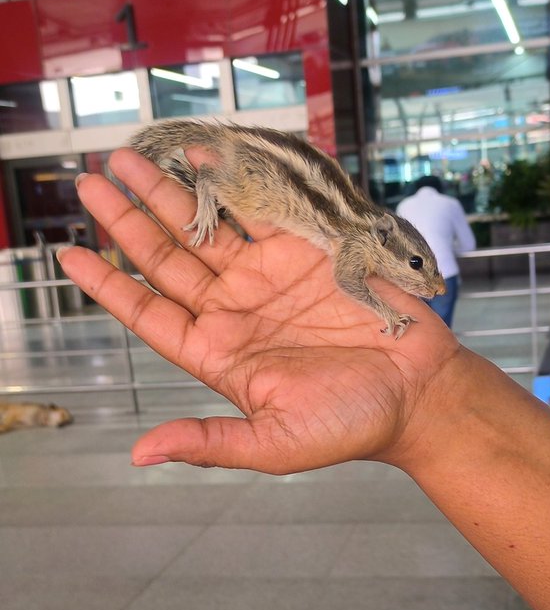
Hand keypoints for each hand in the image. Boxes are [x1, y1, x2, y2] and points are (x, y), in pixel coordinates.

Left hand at [58, 149, 457, 472]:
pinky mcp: (304, 247)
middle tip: (91, 183)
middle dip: (127, 219)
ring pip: (204, 225)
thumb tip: (141, 453)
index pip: (148, 313)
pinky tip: (198, 155)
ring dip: (166, 191)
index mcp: (217, 352)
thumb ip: (209, 443)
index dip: (109, 285)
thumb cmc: (351, 424)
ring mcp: (266, 274)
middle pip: (166, 257)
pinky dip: (229, 180)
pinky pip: (257, 206)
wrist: (420, 391)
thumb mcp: (275, 444)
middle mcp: (233, 308)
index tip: (69, 257)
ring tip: (127, 158)